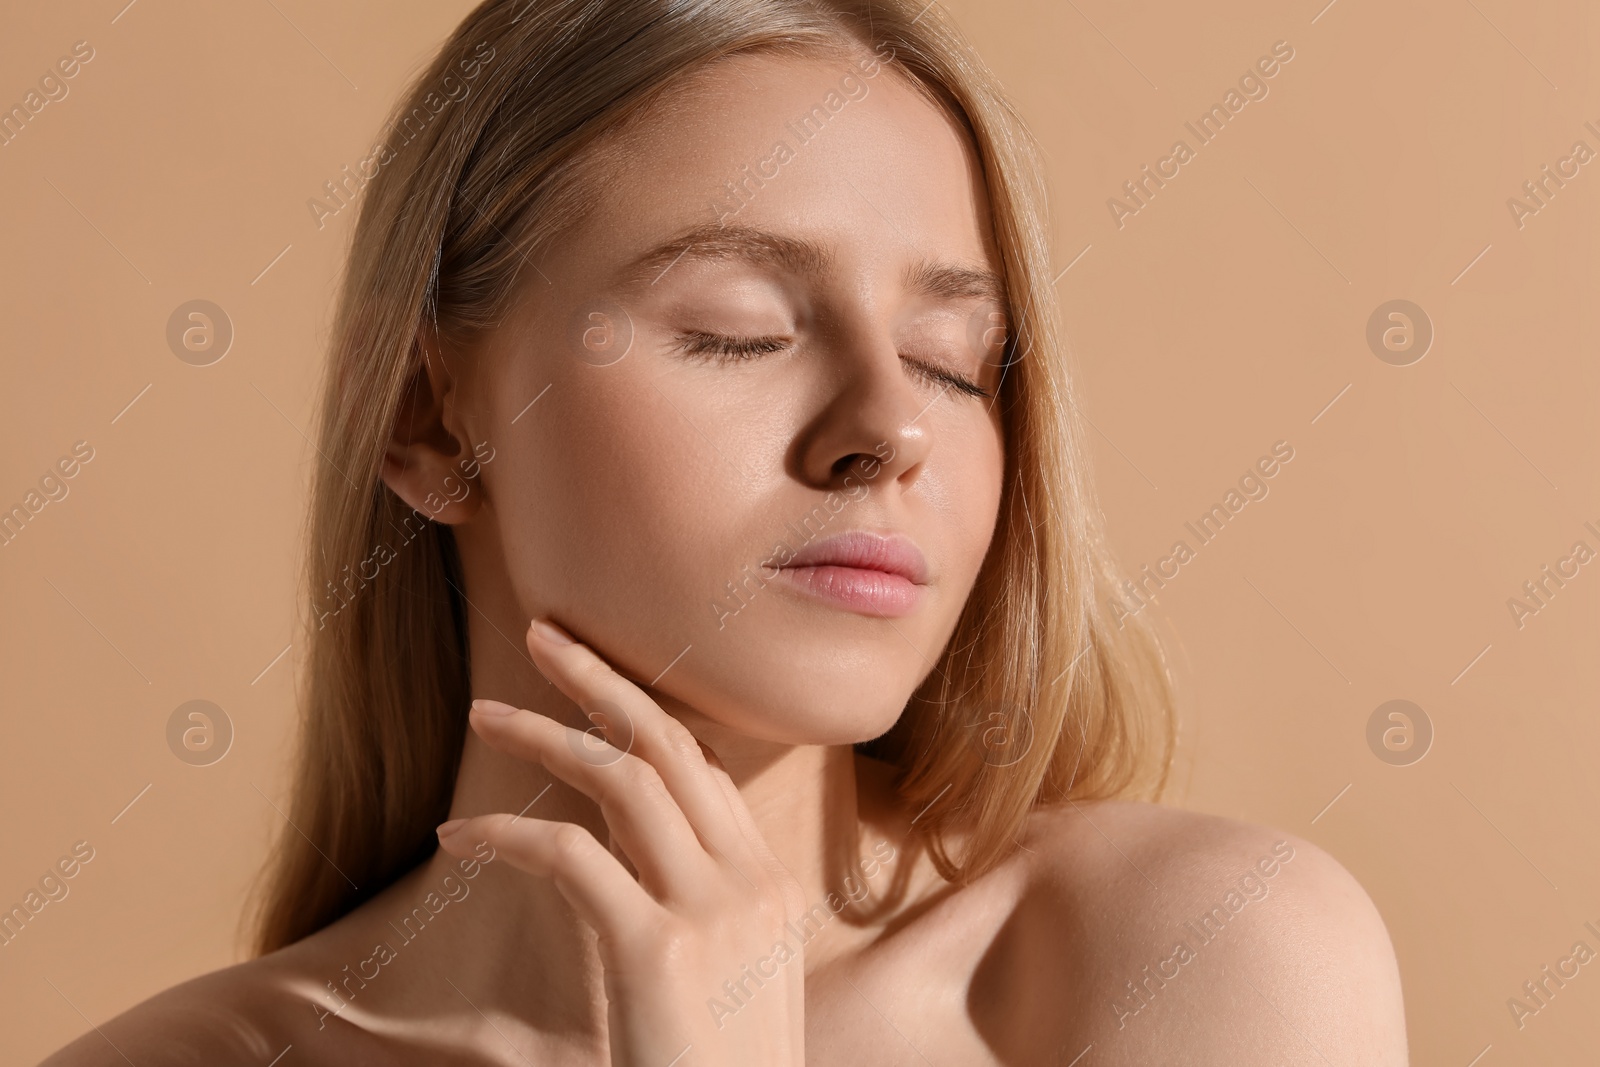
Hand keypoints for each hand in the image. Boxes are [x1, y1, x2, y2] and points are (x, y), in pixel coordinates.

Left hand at [435, 617, 808, 1065]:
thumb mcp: (733, 986)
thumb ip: (695, 918)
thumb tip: (625, 872)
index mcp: (770, 887)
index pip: (709, 769)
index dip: (648, 713)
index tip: (599, 684)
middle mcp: (749, 881)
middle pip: (673, 743)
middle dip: (605, 680)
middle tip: (547, 634)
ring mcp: (711, 910)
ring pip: (622, 777)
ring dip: (549, 732)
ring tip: (487, 710)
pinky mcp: (655, 949)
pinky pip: (569, 854)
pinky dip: (508, 833)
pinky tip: (462, 834)